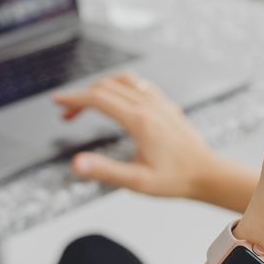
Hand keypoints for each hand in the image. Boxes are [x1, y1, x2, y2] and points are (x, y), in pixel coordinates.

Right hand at [52, 71, 219, 198]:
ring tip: (87, 105)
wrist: (207, 174)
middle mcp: (149, 105)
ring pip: (123, 80)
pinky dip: (120, 86)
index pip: (98, 98)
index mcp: (139, 121)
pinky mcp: (167, 105)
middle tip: (66, 115)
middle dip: (81, 97)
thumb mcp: (135, 182)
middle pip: (106, 87)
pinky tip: (116, 99)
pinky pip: (139, 84)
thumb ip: (104, 171)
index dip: (73, 98)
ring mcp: (159, 102)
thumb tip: (76, 164)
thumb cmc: (174, 180)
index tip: (56, 101)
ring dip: (100, 88)